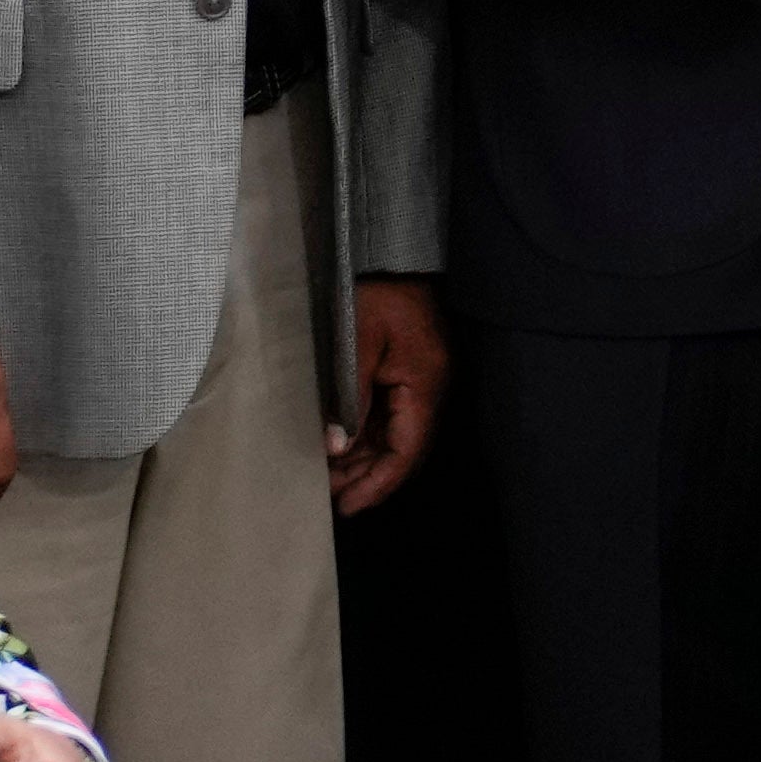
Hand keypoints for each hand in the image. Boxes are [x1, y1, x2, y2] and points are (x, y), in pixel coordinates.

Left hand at [330, 274, 447, 517]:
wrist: (394, 254)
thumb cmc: (378, 292)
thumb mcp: (358, 343)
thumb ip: (350, 397)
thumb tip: (337, 447)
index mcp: (425, 386)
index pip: (406, 452)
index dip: (378, 484)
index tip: (349, 507)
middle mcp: (429, 391)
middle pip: (402, 450)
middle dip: (368, 477)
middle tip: (331, 497)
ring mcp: (420, 383)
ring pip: (394, 437)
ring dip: (364, 460)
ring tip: (331, 478)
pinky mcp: (407, 375)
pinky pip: (389, 417)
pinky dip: (366, 437)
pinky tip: (342, 447)